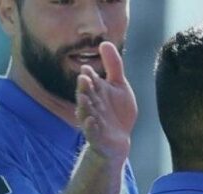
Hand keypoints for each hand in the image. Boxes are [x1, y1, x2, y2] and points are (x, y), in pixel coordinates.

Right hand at [75, 41, 136, 162]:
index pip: (91, 81)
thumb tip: (105, 42)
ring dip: (85, 105)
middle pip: (86, 95)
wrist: (118, 141)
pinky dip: (90, 127)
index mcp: (97, 92)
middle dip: (85, 87)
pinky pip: (91, 132)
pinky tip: (91, 120)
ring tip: (85, 98)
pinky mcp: (96, 136)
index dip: (90, 75)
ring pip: (86, 112)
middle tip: (84, 78)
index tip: (88, 68)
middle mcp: (92, 105)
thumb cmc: (116, 111)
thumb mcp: (119, 87)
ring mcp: (93, 121)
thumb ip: (113, 66)